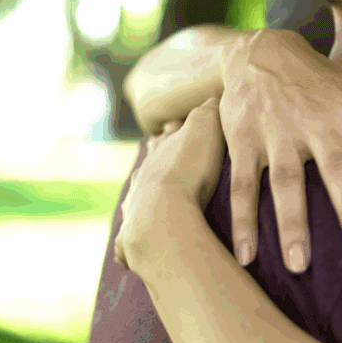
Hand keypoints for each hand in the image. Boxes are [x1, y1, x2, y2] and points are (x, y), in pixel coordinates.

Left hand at [113, 97, 224, 271]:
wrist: (164, 213)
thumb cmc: (189, 169)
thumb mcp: (206, 127)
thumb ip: (209, 109)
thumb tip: (213, 94)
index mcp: (162, 150)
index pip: (167, 135)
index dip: (173, 130)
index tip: (174, 125)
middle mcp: (143, 176)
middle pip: (148, 164)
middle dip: (155, 161)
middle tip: (161, 161)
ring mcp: (134, 205)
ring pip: (135, 198)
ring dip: (142, 200)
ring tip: (147, 204)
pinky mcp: (131, 236)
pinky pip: (128, 240)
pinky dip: (130, 242)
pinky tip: (131, 248)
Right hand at [218, 28, 341, 273]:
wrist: (258, 52)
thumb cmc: (326, 85)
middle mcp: (320, 124)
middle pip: (339, 167)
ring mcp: (280, 133)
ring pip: (286, 181)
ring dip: (292, 224)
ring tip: (299, 266)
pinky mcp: (245, 142)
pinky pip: (243, 185)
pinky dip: (242, 221)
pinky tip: (246, 257)